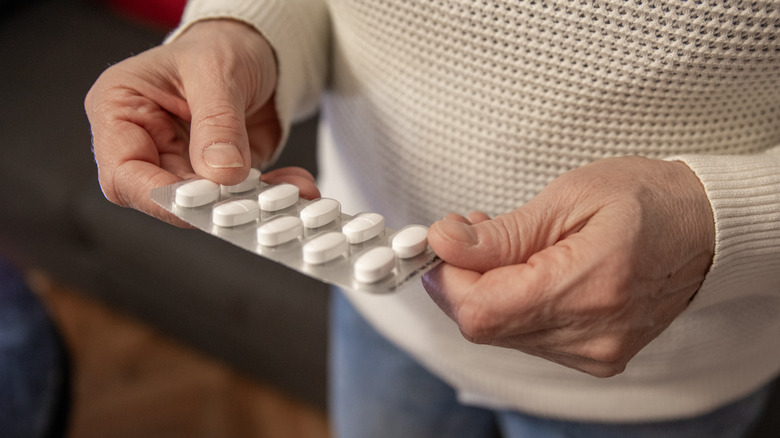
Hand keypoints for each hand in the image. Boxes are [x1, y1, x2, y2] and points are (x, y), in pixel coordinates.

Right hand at [85, 19, 317, 224]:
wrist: (258, 48)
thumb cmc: (220, 45)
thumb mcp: (216, 72)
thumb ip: (217, 123)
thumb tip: (220, 173)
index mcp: (121, 111)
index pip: (123, 172)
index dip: (157, 196)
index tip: (199, 202)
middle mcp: (148, 143)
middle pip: (166, 196)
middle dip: (212, 204)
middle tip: (251, 205)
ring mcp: (184, 162)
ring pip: (209, 203)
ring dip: (251, 203)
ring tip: (287, 197)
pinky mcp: (219, 174)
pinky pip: (242, 196)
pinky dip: (272, 193)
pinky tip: (298, 185)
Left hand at [422, 156, 714, 376]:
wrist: (704, 228)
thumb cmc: (644, 199)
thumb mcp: (568, 197)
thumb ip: (501, 233)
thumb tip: (443, 243)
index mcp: (588, 286)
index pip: (482, 309)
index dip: (446, 279)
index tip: (440, 242)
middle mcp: (592, 334)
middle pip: (486, 327)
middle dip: (460, 282)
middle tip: (468, 236)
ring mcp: (596, 352)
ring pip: (502, 335)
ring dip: (486, 292)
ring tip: (505, 247)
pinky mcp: (597, 357)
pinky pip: (528, 338)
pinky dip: (512, 306)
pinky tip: (526, 272)